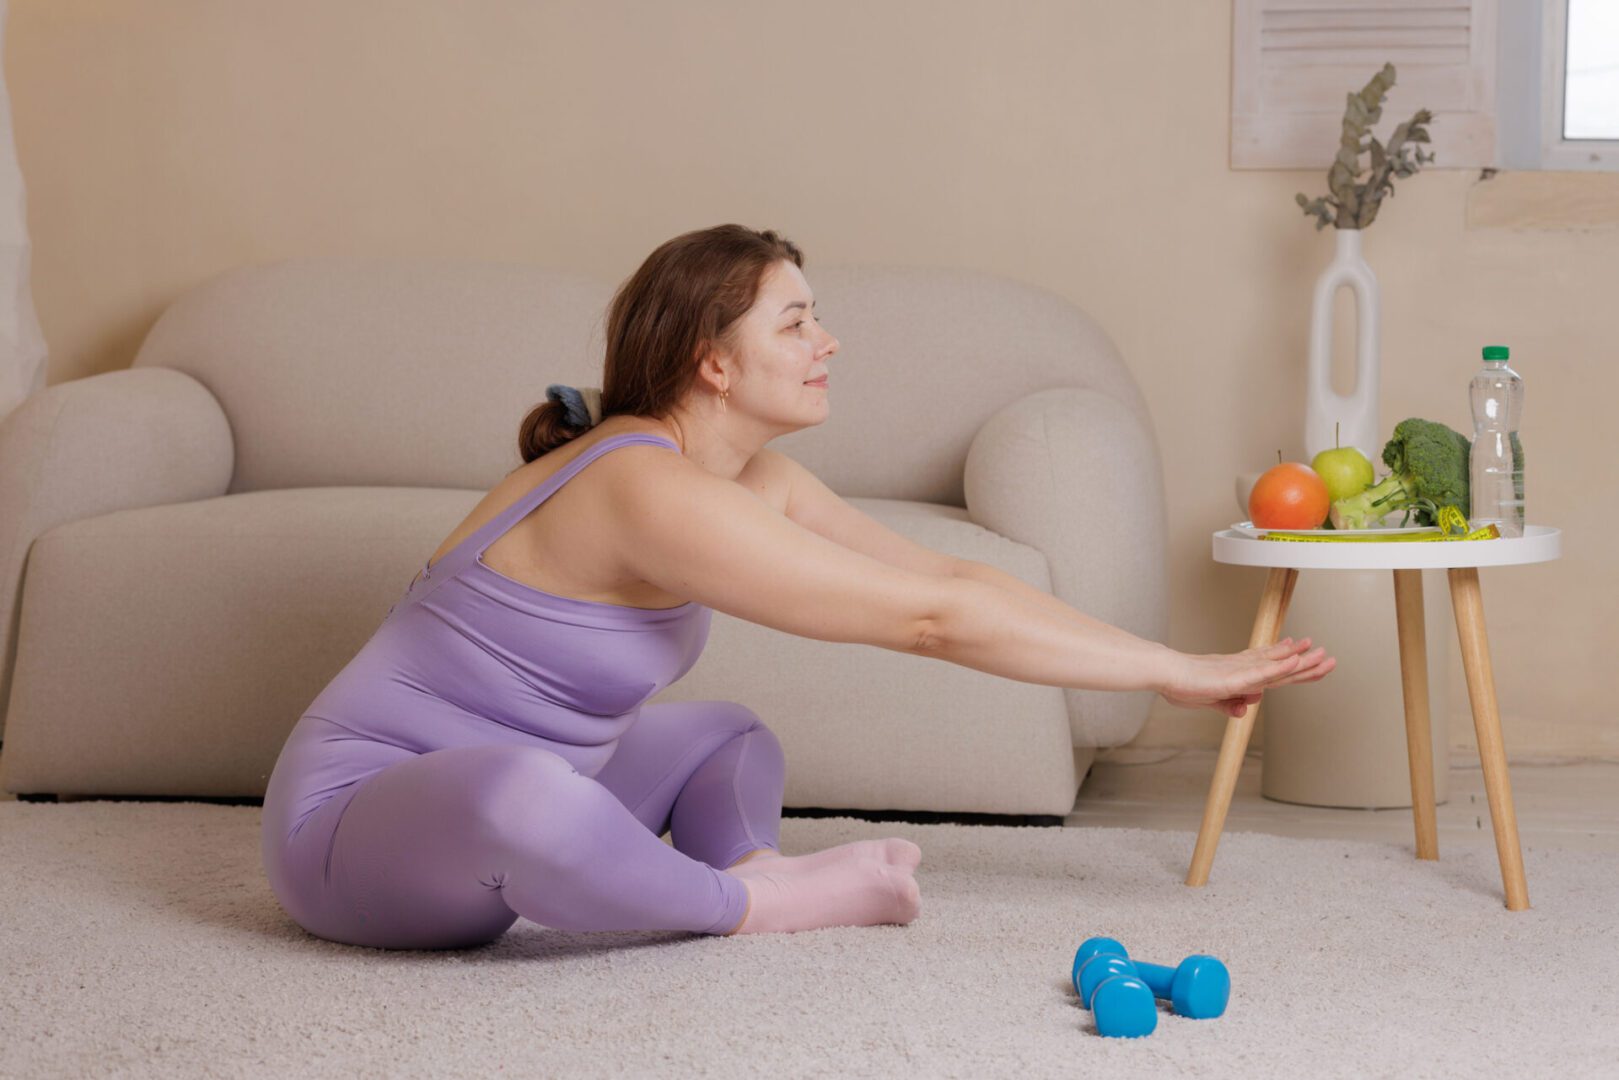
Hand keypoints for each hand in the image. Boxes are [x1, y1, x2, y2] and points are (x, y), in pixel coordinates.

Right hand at [1158, 637, 1335, 717]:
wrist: (1165, 673)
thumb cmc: (1181, 684)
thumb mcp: (1209, 701)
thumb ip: (1228, 705)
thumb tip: (1245, 709)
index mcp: (1238, 673)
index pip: (1271, 669)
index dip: (1290, 662)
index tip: (1306, 651)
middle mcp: (1243, 669)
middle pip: (1281, 666)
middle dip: (1306, 663)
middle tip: (1328, 655)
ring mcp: (1240, 672)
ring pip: (1276, 666)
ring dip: (1300, 660)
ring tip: (1320, 652)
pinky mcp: (1233, 677)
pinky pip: (1261, 672)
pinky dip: (1279, 666)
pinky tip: (1294, 659)